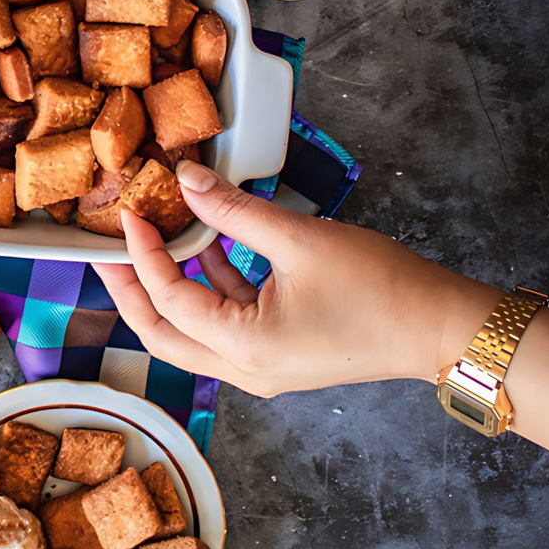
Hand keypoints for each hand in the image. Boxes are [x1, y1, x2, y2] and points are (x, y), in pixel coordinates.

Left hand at [107, 161, 492, 397]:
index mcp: (244, 348)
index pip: (168, 298)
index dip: (142, 252)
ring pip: (191, 331)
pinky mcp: (277, 353)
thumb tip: (187, 179)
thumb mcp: (299, 239)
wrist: (439, 326)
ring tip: (152, 237)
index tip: (129, 213)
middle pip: (162, 334)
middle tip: (108, 247)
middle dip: (131, 288)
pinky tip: (208, 244)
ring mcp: (261, 367)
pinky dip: (209, 286)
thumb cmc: (380, 290)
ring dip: (170, 284)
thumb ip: (234, 209)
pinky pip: (224, 323)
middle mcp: (245, 369)